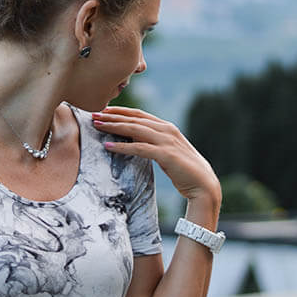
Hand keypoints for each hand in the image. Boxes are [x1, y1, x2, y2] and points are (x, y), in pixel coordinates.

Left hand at [92, 106, 220, 206]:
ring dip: (114, 126)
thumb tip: (135, 141)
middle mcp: (166, 130)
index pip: (139, 115)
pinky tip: (108, 146)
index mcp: (166, 127)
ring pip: (135, 129)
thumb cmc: (184, 170)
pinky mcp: (166, 155)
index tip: (103, 110)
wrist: (204, 185)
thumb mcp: (167, 151)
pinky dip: (122, 146)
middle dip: (112, 116)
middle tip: (93, 115)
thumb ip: (154, 143)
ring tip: (97, 125)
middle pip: (134, 119)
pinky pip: (139, 148)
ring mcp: (167, 141)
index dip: (120, 111)